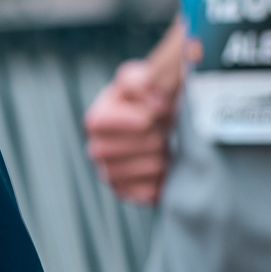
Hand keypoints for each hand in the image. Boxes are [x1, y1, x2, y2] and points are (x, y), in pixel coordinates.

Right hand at [84, 60, 178, 205]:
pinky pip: (140, 194)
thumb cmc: (158, 99)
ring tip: (166, 148)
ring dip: (154, 161)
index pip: (97, 123)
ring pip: (126, 174)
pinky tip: (168, 169)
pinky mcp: (127, 192)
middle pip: (108, 151)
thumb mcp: (149, 77)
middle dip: (145, 141)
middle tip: (161, 132)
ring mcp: (109, 173)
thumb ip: (145, 80)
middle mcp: (97, 148)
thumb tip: (153, 102)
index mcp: (97, 119)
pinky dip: (159, 182)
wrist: (173, 125)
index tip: (151, 117)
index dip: (126, 121)